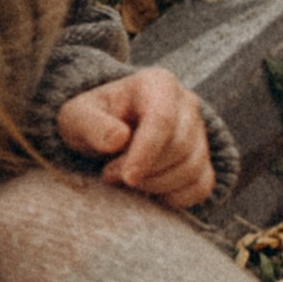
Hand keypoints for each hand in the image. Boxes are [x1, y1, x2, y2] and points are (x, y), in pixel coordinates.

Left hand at [54, 70, 215, 209]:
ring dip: (155, 185)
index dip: (146, 153)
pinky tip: (149, 191)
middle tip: (110, 174)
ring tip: (124, 179)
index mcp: (158, 83)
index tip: (127, 178)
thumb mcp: (78, 116)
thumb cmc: (93, 119)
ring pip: (191, 169)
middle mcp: (187, 104)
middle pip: (179, 147)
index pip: (162, 120)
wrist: (107, 129)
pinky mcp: (203, 159)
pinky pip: (201, 187)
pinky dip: (175, 198)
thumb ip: (92, 124)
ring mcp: (200, 132)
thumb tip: (118, 138)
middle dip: (145, 170)